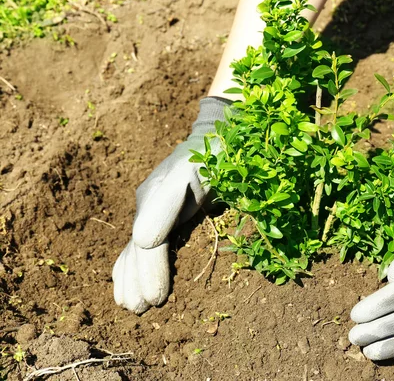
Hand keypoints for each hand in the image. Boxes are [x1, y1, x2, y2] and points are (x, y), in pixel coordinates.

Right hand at [112, 97, 228, 313]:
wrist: (217, 136)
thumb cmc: (215, 154)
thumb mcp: (199, 172)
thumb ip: (169, 203)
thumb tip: (143, 241)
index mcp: (160, 193)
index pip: (149, 241)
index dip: (151, 271)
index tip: (156, 298)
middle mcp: (151, 201)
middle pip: (139, 247)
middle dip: (138, 280)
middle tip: (140, 309)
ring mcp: (153, 205)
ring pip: (136, 247)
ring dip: (130, 277)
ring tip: (129, 305)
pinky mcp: (159, 210)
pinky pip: (142, 242)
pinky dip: (132, 265)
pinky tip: (125, 283)